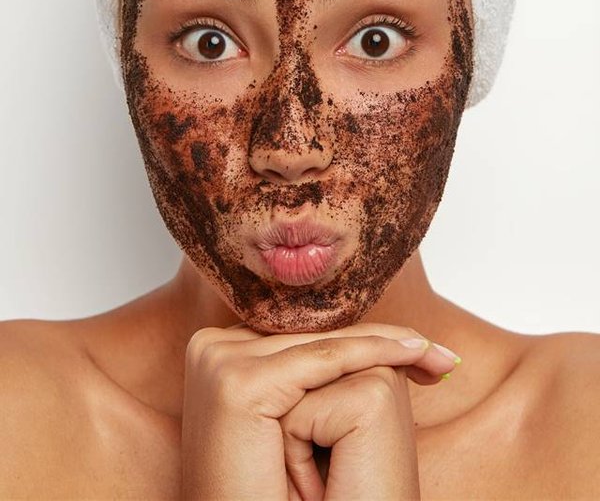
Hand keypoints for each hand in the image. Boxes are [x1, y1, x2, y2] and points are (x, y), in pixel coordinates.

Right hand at [180, 323, 458, 499]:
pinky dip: (374, 355)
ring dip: (386, 348)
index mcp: (217, 353)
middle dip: (379, 344)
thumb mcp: (287, 424)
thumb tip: (352, 341)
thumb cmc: (268, 493)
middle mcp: (211, 347)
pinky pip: (324, 360)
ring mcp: (219, 360)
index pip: (300, 336)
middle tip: (440, 355)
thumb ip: (301, 374)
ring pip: (323, 344)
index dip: (357, 342)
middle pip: (312, 336)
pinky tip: (416, 353)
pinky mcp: (237, 382)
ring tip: (437, 356)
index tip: (416, 351)